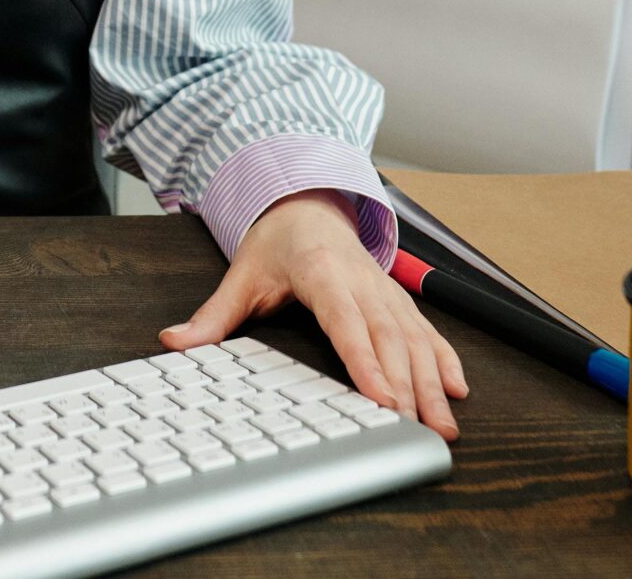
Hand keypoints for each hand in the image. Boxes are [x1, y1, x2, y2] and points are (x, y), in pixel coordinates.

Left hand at [159, 191, 466, 440]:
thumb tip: (173, 341)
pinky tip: (458, 388)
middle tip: (419, 429)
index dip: (365, 361)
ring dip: (433, 382)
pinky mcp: (396, 298)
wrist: (306, 203)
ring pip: (415, 338)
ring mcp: (384, 289)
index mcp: (323, 272)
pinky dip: (445, 358)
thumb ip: (212, 315)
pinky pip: (426, 329)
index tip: (381, 398)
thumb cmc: (276, 242)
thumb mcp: (240, 275)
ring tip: (444, 425)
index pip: (347, 322)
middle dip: (408, 386)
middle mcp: (362, 281)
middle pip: (389, 337)